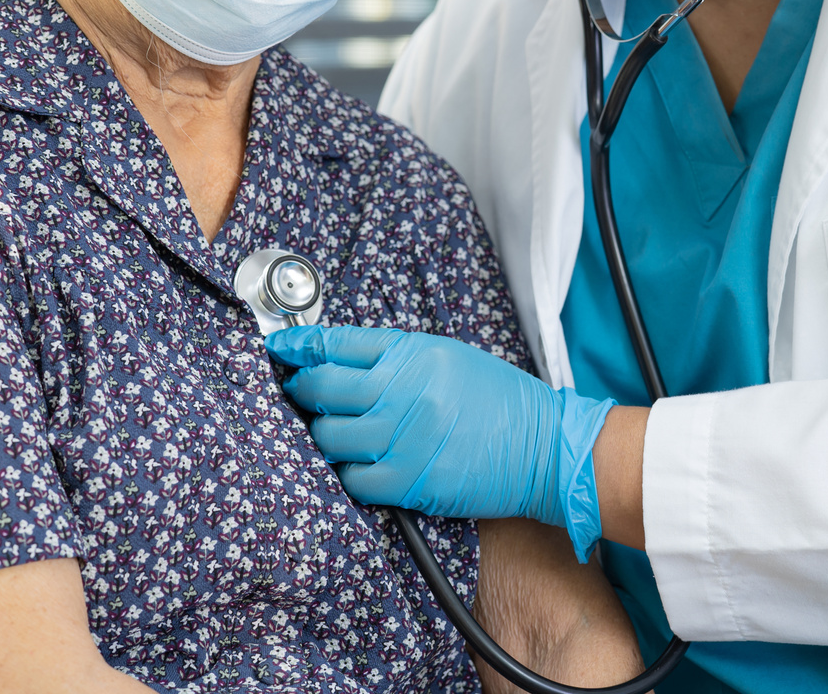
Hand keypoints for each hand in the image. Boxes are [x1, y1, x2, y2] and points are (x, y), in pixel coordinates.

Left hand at [268, 326, 614, 556]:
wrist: (544, 447)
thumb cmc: (498, 400)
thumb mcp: (447, 357)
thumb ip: (394, 356)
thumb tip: (336, 357)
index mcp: (415, 354)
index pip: (338, 344)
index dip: (300, 347)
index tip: (282, 350)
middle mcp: (406, 392)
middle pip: (322, 389)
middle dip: (300, 390)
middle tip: (299, 392)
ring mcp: (406, 439)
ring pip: (329, 437)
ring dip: (323, 434)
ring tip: (334, 431)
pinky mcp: (411, 482)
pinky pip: (353, 479)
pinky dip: (349, 471)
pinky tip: (361, 463)